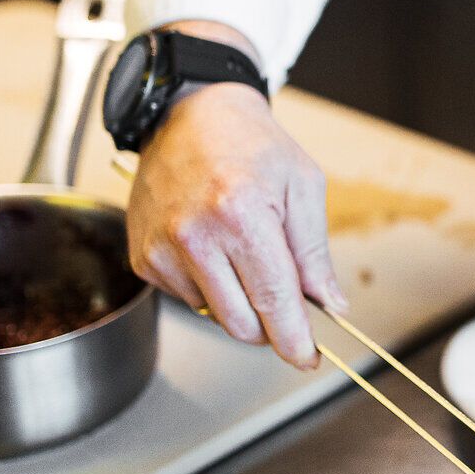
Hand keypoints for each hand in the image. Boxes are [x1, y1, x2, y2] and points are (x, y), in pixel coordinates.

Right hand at [127, 82, 346, 369]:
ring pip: (214, 315)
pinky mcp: (143, 257)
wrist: (192, 115)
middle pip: (241, 323)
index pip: (273, 301)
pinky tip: (214, 248)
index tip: (308, 358)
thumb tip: (331, 305)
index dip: (294, 339)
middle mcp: (194, 236)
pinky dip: (209, 287)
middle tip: (287, 305)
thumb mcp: (303, 187)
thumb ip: (315, 253)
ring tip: (244, 252)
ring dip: (239, 301)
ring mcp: (162, 248)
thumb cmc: (253, 146)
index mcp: (241, 215)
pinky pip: (187, 298)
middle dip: (271, 326)